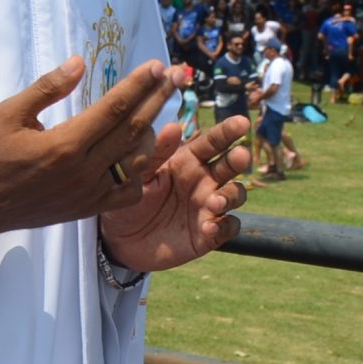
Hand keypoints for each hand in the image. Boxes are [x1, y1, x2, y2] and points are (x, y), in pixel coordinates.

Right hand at [0, 56, 173, 243]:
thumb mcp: (9, 113)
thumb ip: (47, 88)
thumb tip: (79, 63)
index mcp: (64, 145)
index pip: (114, 109)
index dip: (138, 86)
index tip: (156, 66)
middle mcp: (84, 171)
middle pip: (134, 130)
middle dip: (158, 100)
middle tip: (177, 77)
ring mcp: (90, 194)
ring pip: (138, 162)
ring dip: (157, 133)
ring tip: (165, 109)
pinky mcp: (89, 210)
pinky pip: (129, 192)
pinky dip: (143, 172)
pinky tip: (145, 153)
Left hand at [100, 112, 254, 273]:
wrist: (120, 241)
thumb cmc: (129, 201)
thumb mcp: (137, 176)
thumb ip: (155, 154)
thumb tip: (173, 126)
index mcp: (187, 162)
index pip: (211, 143)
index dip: (227, 132)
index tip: (242, 122)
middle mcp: (203, 182)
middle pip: (231, 166)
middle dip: (239, 159)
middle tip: (240, 156)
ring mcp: (208, 208)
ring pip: (236, 194)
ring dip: (230, 196)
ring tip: (213, 202)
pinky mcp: (208, 234)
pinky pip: (228, 227)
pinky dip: (224, 226)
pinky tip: (209, 227)